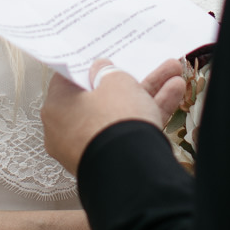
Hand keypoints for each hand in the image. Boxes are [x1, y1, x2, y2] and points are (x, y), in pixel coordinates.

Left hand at [41, 58, 186, 175]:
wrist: (128, 167)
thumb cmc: (113, 118)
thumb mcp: (115, 81)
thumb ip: (107, 71)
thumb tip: (101, 70)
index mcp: (56, 105)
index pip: (69, 81)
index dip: (89, 68)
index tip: (104, 61)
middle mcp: (66, 129)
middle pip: (100, 97)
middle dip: (130, 81)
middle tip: (146, 67)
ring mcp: (87, 147)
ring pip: (118, 114)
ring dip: (146, 94)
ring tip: (173, 77)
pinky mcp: (107, 160)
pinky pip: (126, 132)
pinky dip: (146, 116)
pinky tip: (172, 96)